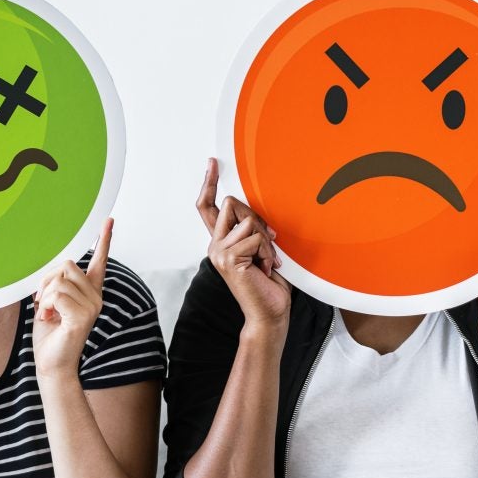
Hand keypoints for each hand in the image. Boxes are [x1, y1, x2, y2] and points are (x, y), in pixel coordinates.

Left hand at [33, 218, 112, 377]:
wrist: (51, 365)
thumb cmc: (50, 335)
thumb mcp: (49, 303)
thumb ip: (55, 285)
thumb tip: (51, 269)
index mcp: (89, 293)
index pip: (99, 262)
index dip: (104, 240)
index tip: (108, 221)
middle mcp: (95, 297)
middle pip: (68, 265)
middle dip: (47, 281)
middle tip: (43, 302)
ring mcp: (92, 307)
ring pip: (60, 280)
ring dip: (45, 296)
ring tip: (47, 314)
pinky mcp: (83, 316)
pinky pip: (58, 295)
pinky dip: (46, 305)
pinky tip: (49, 319)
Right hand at [195, 158, 288, 330]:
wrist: (269, 313)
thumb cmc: (269, 284)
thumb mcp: (261, 248)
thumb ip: (253, 229)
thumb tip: (255, 213)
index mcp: (221, 241)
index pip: (207, 207)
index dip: (209, 183)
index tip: (212, 164)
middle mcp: (215, 245)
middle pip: (232, 203)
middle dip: (257, 218)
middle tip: (270, 243)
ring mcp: (219, 252)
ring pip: (248, 220)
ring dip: (266, 240)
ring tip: (267, 261)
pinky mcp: (229, 258)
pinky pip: (255, 237)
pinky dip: (268, 251)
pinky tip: (266, 268)